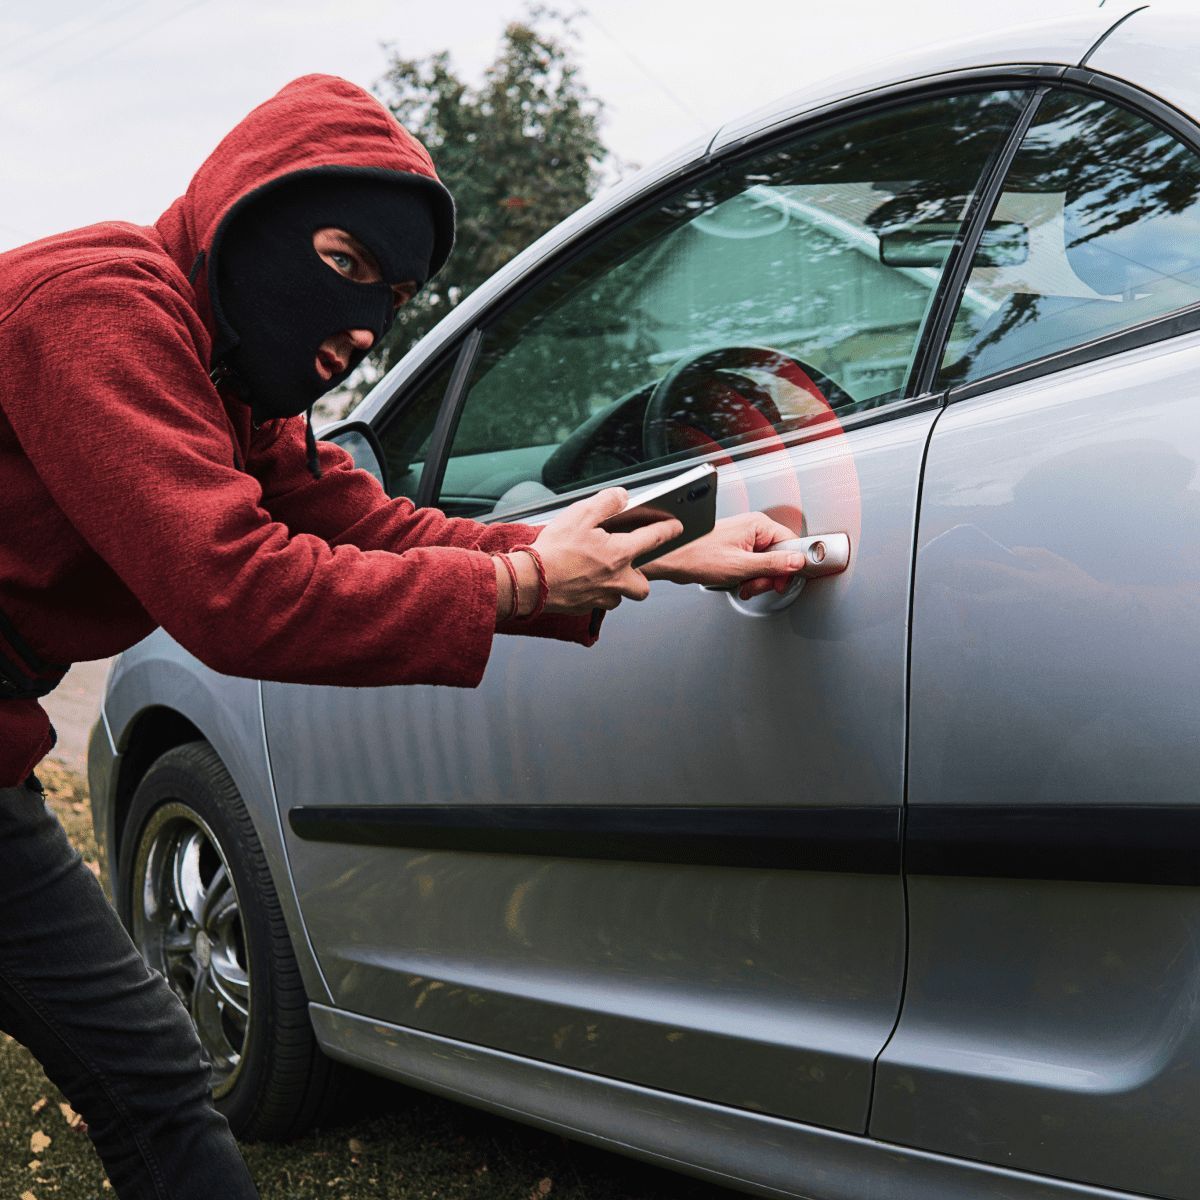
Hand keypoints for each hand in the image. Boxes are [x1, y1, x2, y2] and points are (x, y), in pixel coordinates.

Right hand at [531, 487, 683, 614]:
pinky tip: (581, 579)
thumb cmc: (554, 551)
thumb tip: (622, 496)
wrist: (529, 582)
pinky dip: (596, 592)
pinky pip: (599, 601)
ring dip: (617, 586)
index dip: (668, 530)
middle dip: (642, 575)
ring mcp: (601, 596)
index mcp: (619, 554)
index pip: (654, 539)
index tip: (676, 527)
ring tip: (602, 571)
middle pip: (643, 585)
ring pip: (621, 596)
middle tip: (630, 562)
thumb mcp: (581, 514)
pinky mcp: (585, 607)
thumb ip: (606, 502)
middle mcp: (617, 579)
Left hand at [644, 512, 805, 599]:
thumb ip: (772, 564)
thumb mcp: (740, 566)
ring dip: (758, 580)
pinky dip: (749, 577)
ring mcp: (746, 539)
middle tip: (755, 584)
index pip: (792, 543)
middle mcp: (753, 528)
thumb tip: (797, 561)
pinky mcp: (738, 549)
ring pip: (767, 564)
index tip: (782, 581)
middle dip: (769, 577)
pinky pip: (754, 565)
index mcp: (758, 525)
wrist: (672, 559)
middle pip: (780, 556)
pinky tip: (739, 583)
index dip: (789, 566)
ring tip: (743, 584)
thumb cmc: (696, 556)